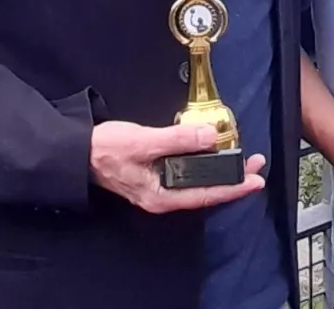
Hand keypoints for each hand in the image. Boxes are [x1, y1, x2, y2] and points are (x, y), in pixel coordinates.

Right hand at [89, 121, 265, 213]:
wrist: (77, 152)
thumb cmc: (104, 150)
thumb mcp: (143, 142)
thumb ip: (177, 140)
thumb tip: (208, 137)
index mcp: (162, 196)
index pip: (207, 195)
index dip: (234, 187)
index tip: (255, 179)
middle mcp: (164, 196)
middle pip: (207, 190)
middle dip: (233, 178)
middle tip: (256, 164)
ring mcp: (160, 186)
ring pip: (199, 181)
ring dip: (221, 169)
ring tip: (241, 159)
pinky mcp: (156, 174)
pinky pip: (188, 172)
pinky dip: (204, 163)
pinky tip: (212, 154)